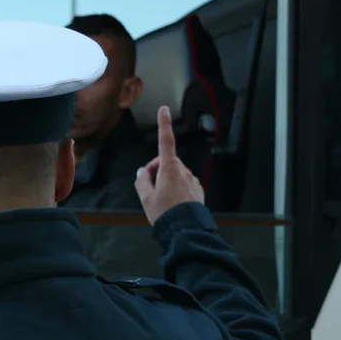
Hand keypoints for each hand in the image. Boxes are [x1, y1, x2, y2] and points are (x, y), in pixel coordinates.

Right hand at [134, 106, 204, 224]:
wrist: (186, 229)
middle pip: (167, 162)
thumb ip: (142, 181)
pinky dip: (177, 189)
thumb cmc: (164, 213)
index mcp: (169, 169)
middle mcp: (183, 171)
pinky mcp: (198, 190)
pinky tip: (173, 203)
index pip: (166, 142)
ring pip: (176, 173)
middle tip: (149, 187)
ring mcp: (192, 180)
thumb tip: (142, 172)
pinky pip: (185, 184)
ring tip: (161, 200)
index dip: (165, 125)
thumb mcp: (146, 199)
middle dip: (158, 170)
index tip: (165, 109)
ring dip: (167, 180)